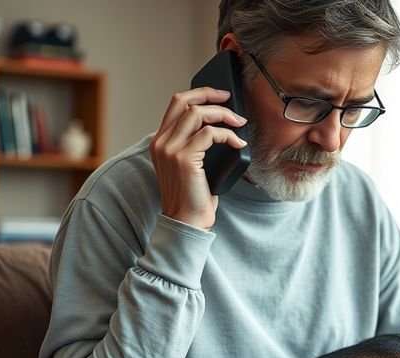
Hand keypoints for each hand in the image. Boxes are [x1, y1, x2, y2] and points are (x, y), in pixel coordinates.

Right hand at [149, 87, 247, 229]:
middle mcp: (161, 142)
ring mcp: (170, 150)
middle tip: (230, 98)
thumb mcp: (190, 165)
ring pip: (198, 113)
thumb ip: (195, 144)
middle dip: (210, 94)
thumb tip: (219, 124)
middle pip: (184, 101)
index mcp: (160, 141)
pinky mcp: (184, 159)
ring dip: (224, 115)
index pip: (175, 104)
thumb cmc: (193, 196)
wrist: (187, 222)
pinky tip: (239, 143)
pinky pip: (210, 134)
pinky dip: (228, 135)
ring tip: (239, 123)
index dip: (199, 94)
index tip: (219, 96)